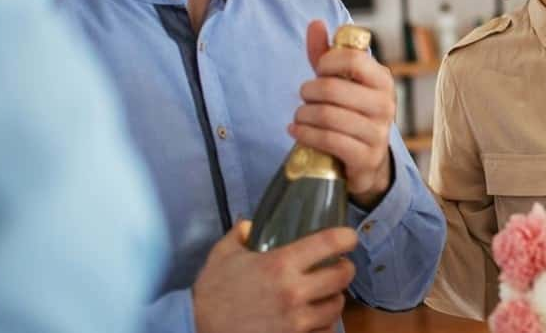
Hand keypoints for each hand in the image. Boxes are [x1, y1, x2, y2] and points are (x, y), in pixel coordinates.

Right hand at [193, 221, 357, 332]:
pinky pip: (324, 331)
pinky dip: (324, 324)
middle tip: (338, 266)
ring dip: (334, 297)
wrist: (197, 329)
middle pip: (342, 276)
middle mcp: (294, 291)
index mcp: (280, 264)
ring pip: (336, 306)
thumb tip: (250, 224)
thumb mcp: (222, 256)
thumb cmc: (211, 293)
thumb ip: (239, 234)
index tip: (349, 237)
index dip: (346, 237)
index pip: (329, 243)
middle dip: (344, 268)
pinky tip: (315, 317)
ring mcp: (295, 321)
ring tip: (327, 293)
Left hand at [291, 20, 395, 208]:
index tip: (319, 71)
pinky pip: (328, 140)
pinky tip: (296, 131)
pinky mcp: (366, 157)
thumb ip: (327, 53)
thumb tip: (316, 23)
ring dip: (302, 115)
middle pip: (332, 88)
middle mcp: (385, 104)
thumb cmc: (351, 111)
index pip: (352, 58)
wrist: (367, 158)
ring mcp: (378, 132)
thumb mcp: (341, 81)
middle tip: (305, 97)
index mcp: (382, 79)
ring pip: (326, 115)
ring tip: (299, 116)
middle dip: (308, 92)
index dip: (326, 62)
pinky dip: (304, 134)